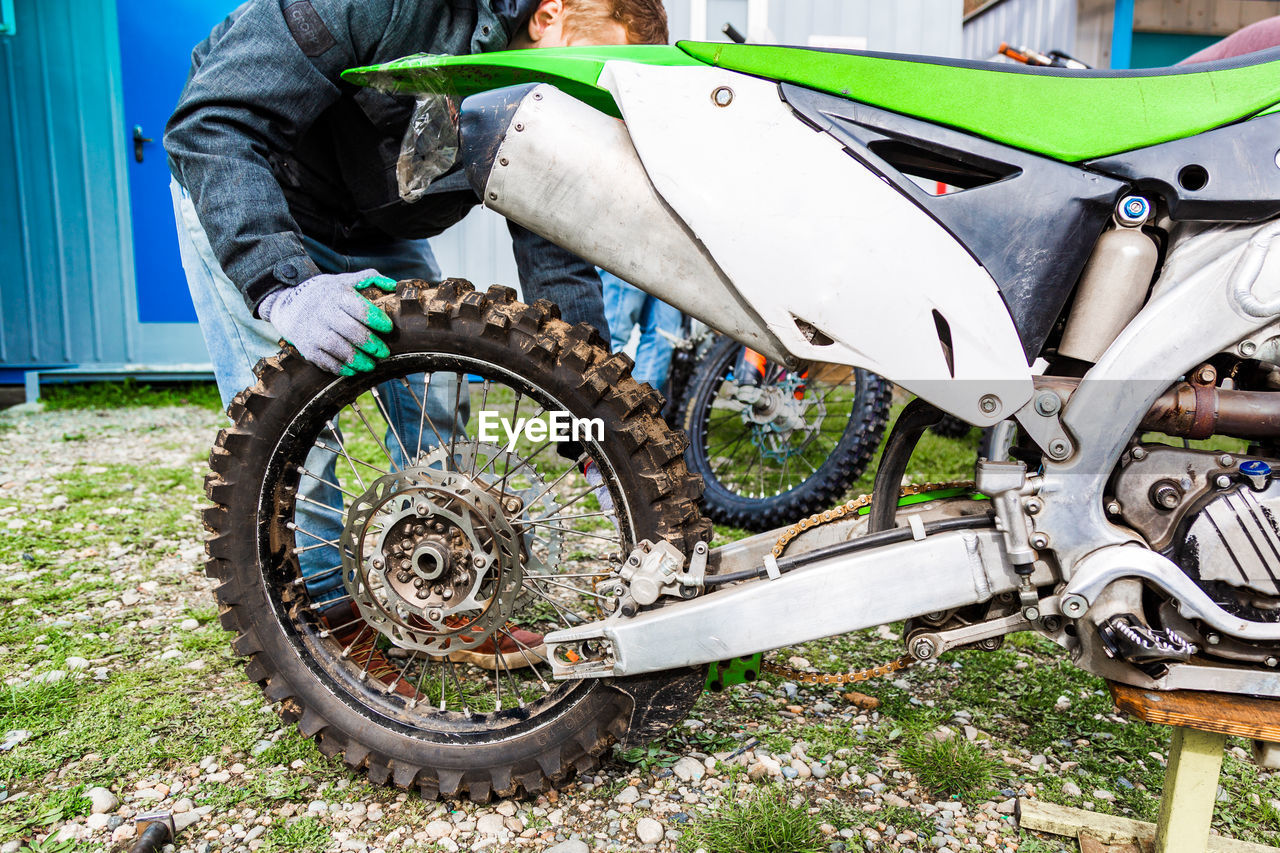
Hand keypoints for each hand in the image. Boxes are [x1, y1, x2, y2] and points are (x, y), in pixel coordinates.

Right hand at [259, 270, 397, 374]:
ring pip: (338, 348)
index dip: (375, 318)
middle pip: (350, 330)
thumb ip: (369, 279)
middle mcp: (323, 312)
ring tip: (371, 365)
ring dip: (357, 359)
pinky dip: (341, 368)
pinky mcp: (307, 348)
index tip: (389, 328)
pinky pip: (325, 361)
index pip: (359, 307)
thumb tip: (393, 286)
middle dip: (370, 344)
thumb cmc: (326, 294)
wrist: (289, 306)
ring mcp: (313, 331)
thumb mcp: (344, 280)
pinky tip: (353, 370)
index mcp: (337, 294)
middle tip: (384, 352)